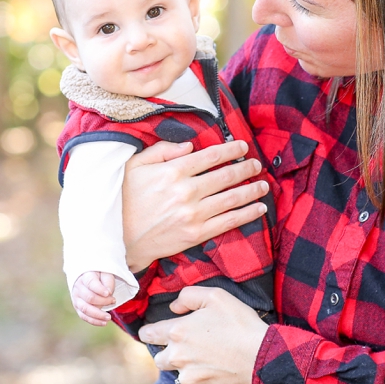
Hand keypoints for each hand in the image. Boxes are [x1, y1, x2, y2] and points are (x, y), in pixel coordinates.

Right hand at [72, 270, 124, 326]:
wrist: (87, 279)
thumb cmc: (100, 276)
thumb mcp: (106, 274)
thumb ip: (108, 282)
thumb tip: (108, 293)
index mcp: (85, 276)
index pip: (91, 283)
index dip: (99, 289)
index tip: (108, 293)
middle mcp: (78, 288)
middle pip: (89, 297)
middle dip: (103, 301)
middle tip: (113, 300)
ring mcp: (76, 298)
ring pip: (85, 309)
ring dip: (98, 314)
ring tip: (109, 317)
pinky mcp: (78, 307)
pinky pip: (84, 316)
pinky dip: (94, 321)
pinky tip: (104, 323)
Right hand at [121, 139, 269, 273]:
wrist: (121, 238)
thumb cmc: (126, 199)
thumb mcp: (136, 166)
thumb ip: (162, 151)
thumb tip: (189, 145)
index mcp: (173, 171)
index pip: (210, 156)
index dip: (230, 149)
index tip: (242, 146)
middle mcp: (186, 191)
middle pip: (225, 175)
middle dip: (245, 168)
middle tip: (256, 165)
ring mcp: (193, 214)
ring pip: (231, 198)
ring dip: (251, 190)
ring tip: (263, 185)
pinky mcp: (196, 234)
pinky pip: (229, 222)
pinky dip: (247, 214)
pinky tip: (259, 208)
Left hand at [139, 287, 267, 383]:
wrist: (262, 357)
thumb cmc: (240, 324)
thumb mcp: (216, 296)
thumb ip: (188, 296)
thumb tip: (174, 308)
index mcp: (177, 332)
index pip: (148, 335)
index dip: (148, 333)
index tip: (150, 334)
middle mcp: (177, 357)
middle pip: (159, 359)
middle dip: (169, 353)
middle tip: (189, 348)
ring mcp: (188, 378)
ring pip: (177, 375)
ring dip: (186, 368)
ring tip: (208, 360)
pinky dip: (203, 381)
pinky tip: (218, 372)